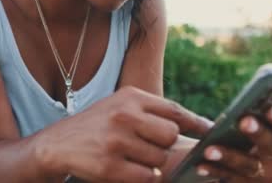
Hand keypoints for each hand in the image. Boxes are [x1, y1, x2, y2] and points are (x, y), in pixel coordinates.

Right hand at [35, 86, 212, 182]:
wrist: (57, 144)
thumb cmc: (97, 125)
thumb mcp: (120, 105)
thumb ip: (153, 111)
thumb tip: (198, 124)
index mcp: (130, 96)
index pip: (174, 109)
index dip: (197, 122)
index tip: (213, 131)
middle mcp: (124, 115)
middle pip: (171, 136)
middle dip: (164, 145)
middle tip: (147, 146)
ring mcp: (117, 141)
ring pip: (160, 159)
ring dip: (151, 163)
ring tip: (130, 156)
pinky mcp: (110, 167)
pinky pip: (147, 177)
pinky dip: (142, 177)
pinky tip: (125, 168)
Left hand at [196, 106, 271, 181]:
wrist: (244, 169)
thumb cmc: (253, 134)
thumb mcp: (263, 121)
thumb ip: (267, 105)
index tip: (269, 109)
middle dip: (258, 133)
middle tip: (243, 121)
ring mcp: (267, 176)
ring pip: (249, 166)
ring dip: (229, 156)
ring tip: (209, 149)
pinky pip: (230, 179)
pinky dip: (214, 170)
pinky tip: (200, 164)